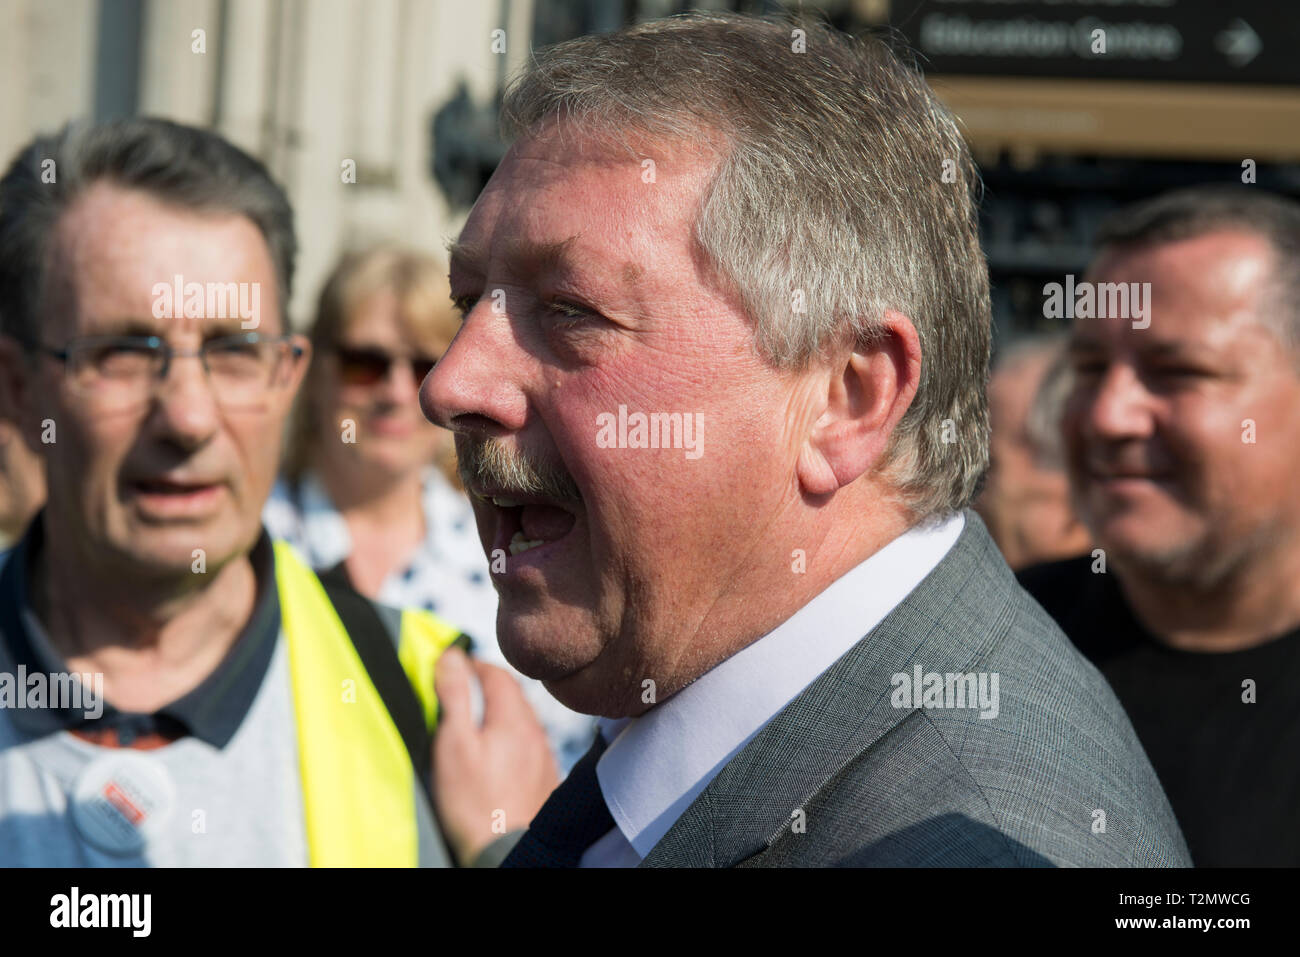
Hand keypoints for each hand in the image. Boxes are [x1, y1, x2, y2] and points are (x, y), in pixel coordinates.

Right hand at [432, 646, 559, 864]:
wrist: (504, 853)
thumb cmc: (473, 802)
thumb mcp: (453, 744)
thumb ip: (455, 696)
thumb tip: (453, 656)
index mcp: (514, 719)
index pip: (498, 674)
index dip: (474, 665)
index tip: (454, 668)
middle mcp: (536, 733)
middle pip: (513, 695)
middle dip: (487, 687)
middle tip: (461, 692)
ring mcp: (544, 756)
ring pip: (522, 720)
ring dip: (500, 713)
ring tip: (475, 724)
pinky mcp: (545, 778)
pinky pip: (528, 745)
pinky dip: (511, 738)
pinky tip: (496, 755)